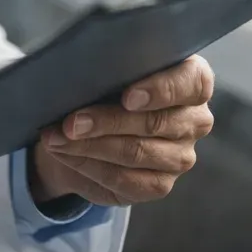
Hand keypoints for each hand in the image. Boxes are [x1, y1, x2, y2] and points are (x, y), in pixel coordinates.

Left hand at [28, 55, 214, 207]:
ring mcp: (181, 156)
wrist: (96, 125)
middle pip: (154, 122)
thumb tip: (83, 71)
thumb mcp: (114, 68)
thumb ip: (113, 67)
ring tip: (56, 138)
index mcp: (194, 82)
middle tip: (71, 122)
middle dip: (106, 121)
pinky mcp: (161, 184)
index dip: (161, 90)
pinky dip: (88, 165)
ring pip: (135, 152)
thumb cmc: (110, 84)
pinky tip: (65, 154)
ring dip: (89, 146)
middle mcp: (195, 120)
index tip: (127, 97)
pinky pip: (124, 179)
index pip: (192, 83)